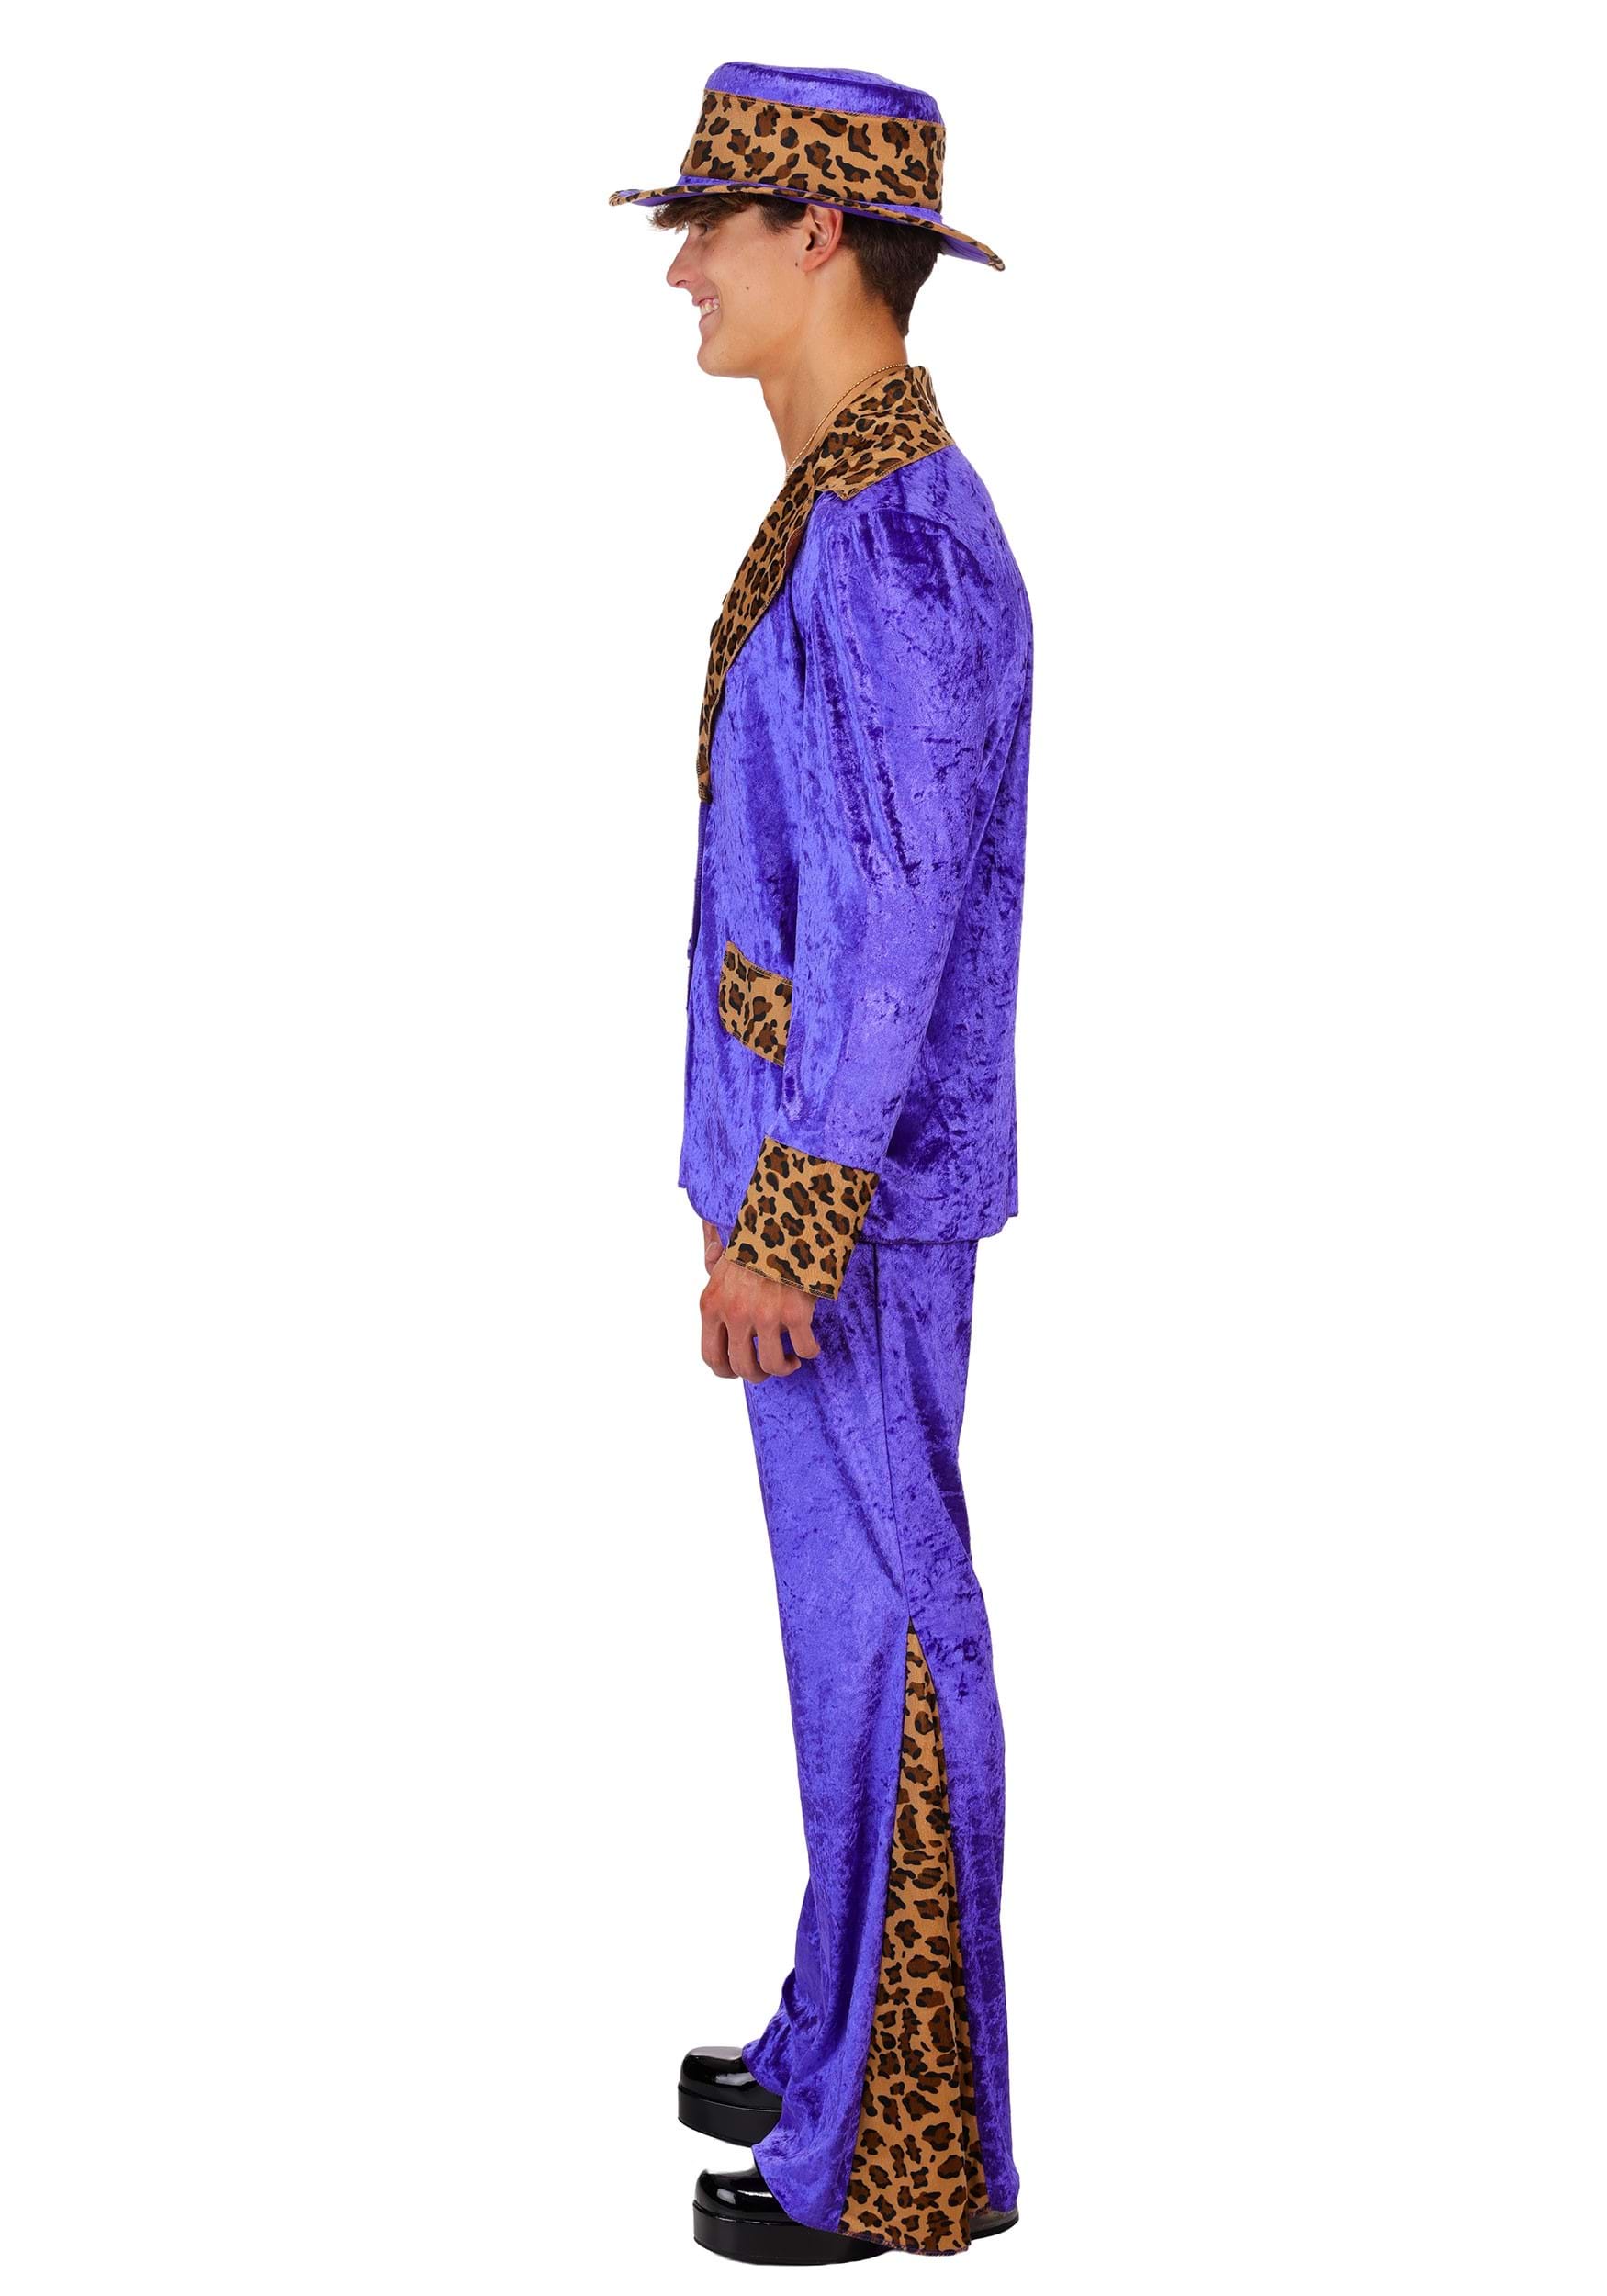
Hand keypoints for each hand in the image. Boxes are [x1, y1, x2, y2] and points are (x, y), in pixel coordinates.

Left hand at [699, 1218, 820, 1380]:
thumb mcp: (726, 1252)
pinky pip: (804, 1349)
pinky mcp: (795, 1314)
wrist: (789, 1222)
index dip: (726, 1371)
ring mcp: (765, 1316)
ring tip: (791, 1360)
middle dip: (756, 1374)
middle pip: (741, 1366)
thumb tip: (708, 1252)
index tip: (739, 1371)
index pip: (712, 1355)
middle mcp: (735, 1314)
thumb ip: (714, 1263)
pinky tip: (809, 1345)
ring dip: (783, 1367)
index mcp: (712, 1305)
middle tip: (768, 1368)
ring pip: (772, 1365)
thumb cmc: (759, 1238)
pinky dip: (809, 1352)